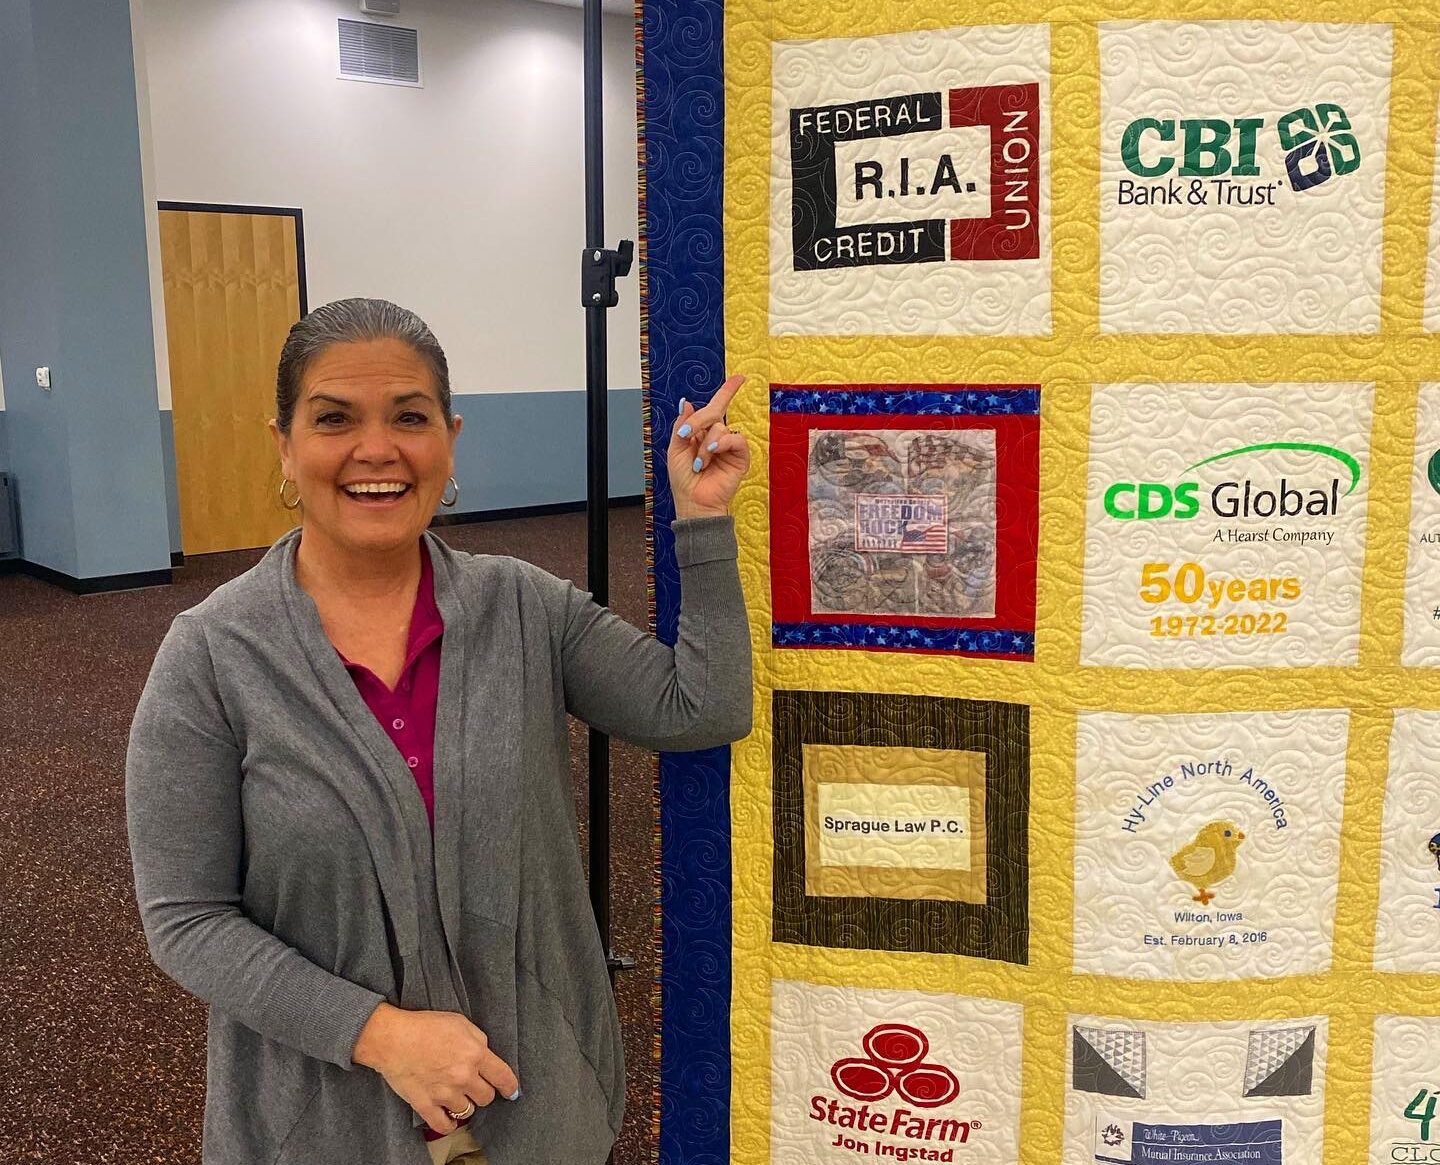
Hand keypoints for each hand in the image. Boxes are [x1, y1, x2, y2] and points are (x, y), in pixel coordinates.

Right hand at [352, 1003, 520, 1134]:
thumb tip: (486, 1056)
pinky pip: (445, 1126)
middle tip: (473, 1085)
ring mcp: (445, 1093)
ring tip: (455, 1095)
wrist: (392, 1038)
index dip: (510, 1086)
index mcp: (475, 1053)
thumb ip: (478, 1040)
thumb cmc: (425, 1026)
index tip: (511, 1091)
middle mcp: (464, 1076)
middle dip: (482, 1091)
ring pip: (467, 1111)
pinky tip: (448, 1116)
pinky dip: (449, 1124)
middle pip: (486, 1097)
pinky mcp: (426, 1105)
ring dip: (464, 1104)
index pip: (503, 1077)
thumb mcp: (460, 1022)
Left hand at [668, 374, 750, 519]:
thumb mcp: (675, 449)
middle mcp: (717, 437)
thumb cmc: (683, 480)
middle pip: (714, 413)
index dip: (727, 391)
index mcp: (702, 433)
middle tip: (687, 435)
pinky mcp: (740, 457)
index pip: (716, 408)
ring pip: (720, 427)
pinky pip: (736, 439)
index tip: (740, 378)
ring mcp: (729, 447)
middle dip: (698, 421)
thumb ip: (682, 425)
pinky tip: (712, 453)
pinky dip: (722, 443)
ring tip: (699, 463)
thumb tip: (687, 402)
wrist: (693, 502)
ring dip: (705, 445)